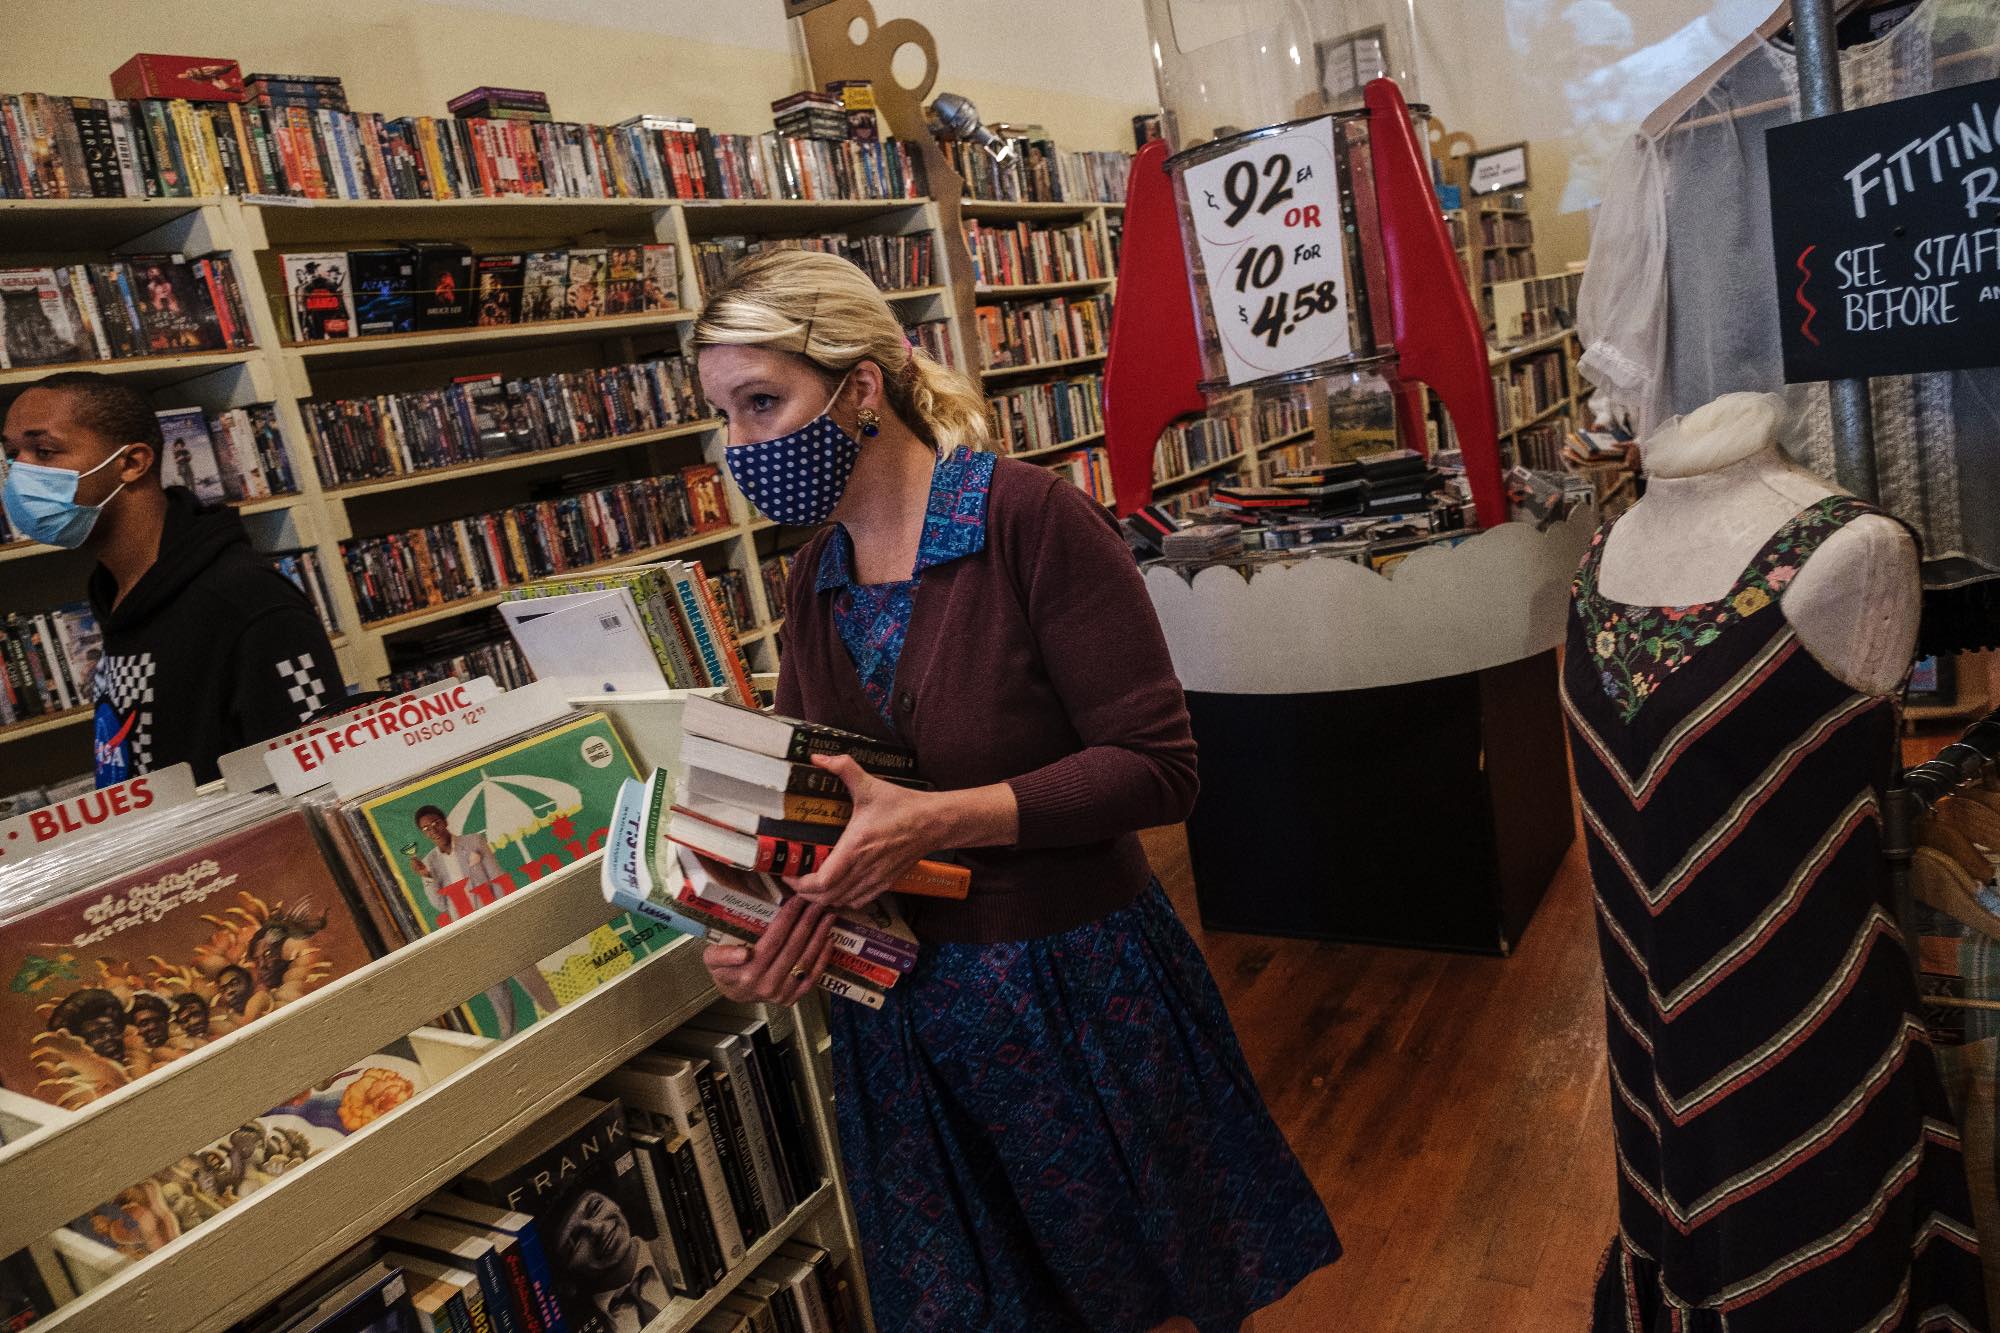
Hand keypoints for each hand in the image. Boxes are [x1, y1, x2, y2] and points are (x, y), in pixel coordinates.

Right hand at [701, 894, 836, 1005]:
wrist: (734, 993)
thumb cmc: (724, 969)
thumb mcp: (711, 958)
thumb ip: (721, 954)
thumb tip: (743, 953)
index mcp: (747, 973)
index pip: (773, 941)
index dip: (787, 919)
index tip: (798, 900)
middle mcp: (766, 986)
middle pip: (792, 949)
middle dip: (807, 923)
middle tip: (817, 903)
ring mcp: (781, 994)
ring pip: (805, 961)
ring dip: (819, 937)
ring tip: (827, 917)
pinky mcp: (792, 999)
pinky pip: (812, 978)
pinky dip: (822, 958)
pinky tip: (829, 939)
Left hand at [786, 754, 934, 910]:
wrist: (933, 822)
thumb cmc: (902, 805)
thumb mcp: (870, 785)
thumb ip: (844, 768)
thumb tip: (817, 757)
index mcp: (855, 847)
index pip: (821, 882)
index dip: (800, 884)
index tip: (788, 873)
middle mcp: (864, 869)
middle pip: (826, 897)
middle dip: (805, 893)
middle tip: (794, 878)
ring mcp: (876, 879)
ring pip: (841, 901)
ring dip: (822, 898)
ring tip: (810, 885)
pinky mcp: (886, 883)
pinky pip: (858, 901)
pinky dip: (842, 899)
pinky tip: (837, 888)